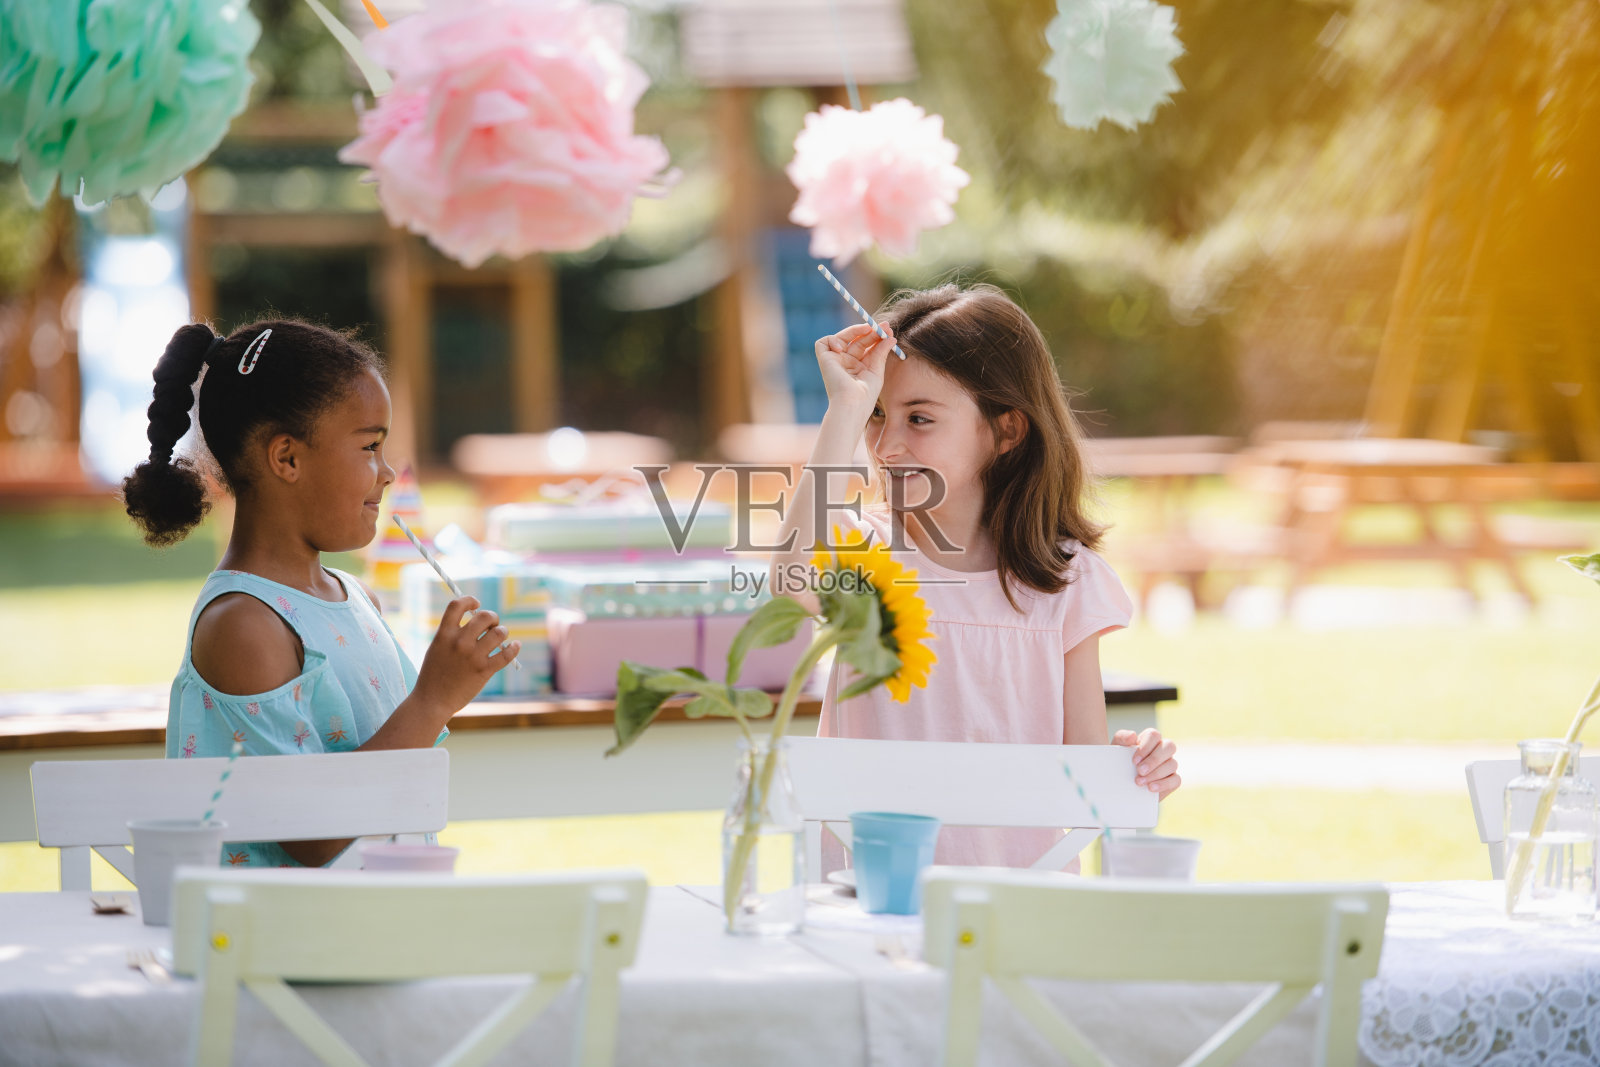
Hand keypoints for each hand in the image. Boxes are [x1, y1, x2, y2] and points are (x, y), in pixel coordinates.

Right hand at [413, 596, 520, 712]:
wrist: (432, 701)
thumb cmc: (434, 675)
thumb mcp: (436, 649)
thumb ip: (451, 634)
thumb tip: (475, 621)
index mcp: (444, 635)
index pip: (457, 605)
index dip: (469, 600)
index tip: (476, 603)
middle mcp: (459, 642)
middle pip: (484, 616)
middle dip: (492, 617)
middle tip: (491, 625)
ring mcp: (472, 656)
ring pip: (499, 632)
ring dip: (502, 632)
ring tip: (499, 637)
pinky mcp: (484, 671)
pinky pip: (507, 653)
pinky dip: (514, 647)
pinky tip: (514, 646)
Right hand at [815, 322, 895, 416]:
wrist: (853, 404)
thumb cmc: (866, 394)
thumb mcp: (877, 369)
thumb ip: (881, 351)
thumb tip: (890, 336)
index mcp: (858, 367)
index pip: (866, 346)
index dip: (876, 337)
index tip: (888, 330)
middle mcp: (846, 363)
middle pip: (857, 340)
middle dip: (870, 331)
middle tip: (884, 326)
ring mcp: (835, 361)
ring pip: (843, 337)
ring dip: (856, 330)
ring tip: (869, 328)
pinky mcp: (824, 360)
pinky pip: (824, 342)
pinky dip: (833, 339)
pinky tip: (843, 346)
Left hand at [1113, 728, 1179, 797]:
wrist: (1121, 783)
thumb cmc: (1120, 761)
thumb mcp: (1117, 748)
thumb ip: (1122, 738)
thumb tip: (1132, 735)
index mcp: (1149, 739)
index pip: (1154, 735)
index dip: (1146, 747)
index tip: (1134, 760)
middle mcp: (1162, 750)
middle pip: (1169, 746)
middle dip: (1154, 760)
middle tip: (1139, 771)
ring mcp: (1169, 764)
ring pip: (1172, 764)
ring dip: (1156, 774)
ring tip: (1140, 782)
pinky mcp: (1173, 779)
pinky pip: (1176, 780)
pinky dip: (1163, 784)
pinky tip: (1151, 788)